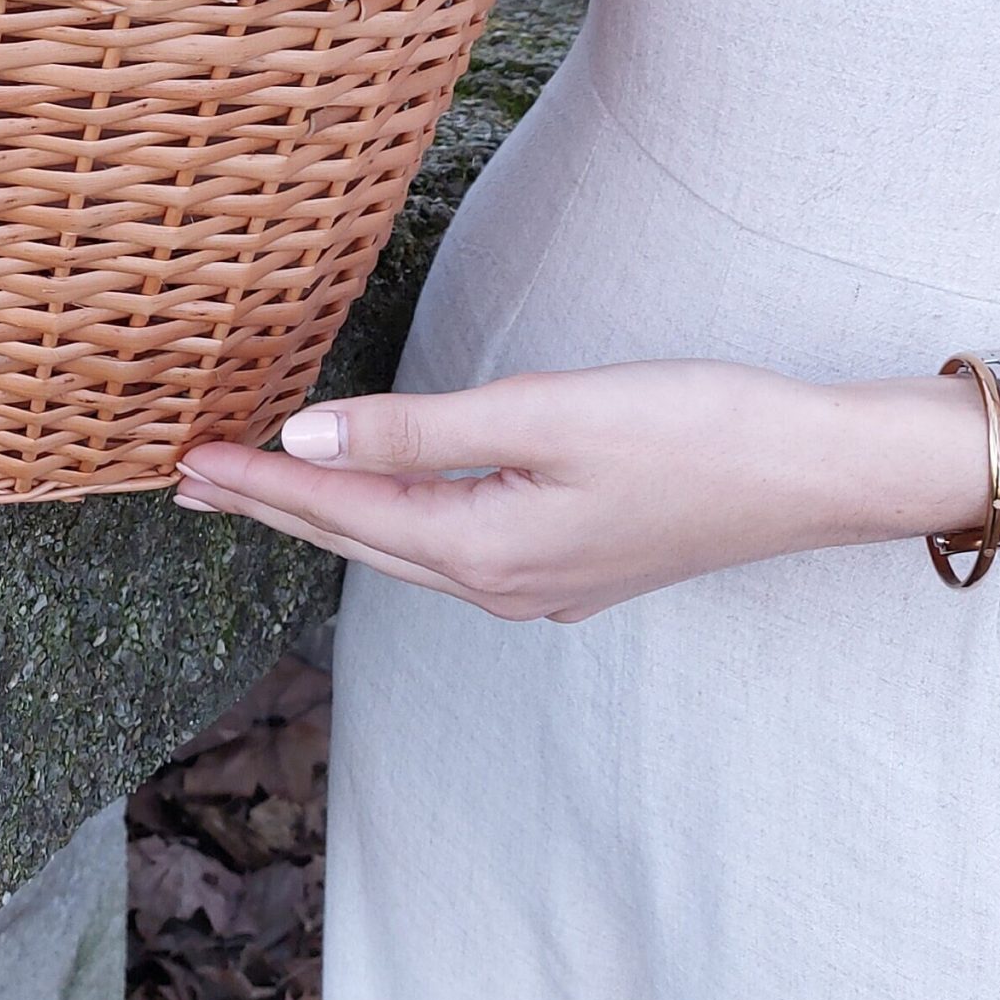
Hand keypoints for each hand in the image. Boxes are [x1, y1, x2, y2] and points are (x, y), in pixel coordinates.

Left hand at [174, 361, 985, 621]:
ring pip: (397, 547)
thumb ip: (414, 430)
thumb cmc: (690, 430)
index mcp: (483, 551)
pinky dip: (387, 518)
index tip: (183, 458)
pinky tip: (374, 501)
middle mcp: (499, 586)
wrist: (816, 473)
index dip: (256, 481)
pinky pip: (444, 548)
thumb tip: (302, 440)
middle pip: (354, 539)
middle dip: (268, 505)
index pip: (338, 512)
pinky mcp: (568, 566)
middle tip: (187, 479)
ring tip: (257, 486)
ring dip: (324, 513)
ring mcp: (537, 585)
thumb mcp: (540, 413)